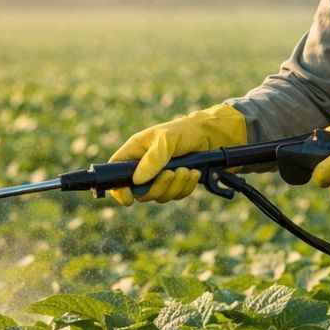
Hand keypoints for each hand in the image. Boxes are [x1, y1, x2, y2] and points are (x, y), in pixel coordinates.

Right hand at [108, 104, 246, 205]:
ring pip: (159, 196)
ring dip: (175, 186)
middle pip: (140, 192)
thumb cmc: (185, 131)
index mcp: (135, 151)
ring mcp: (160, 176)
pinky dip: (186, 187)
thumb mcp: (167, 139)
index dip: (118, 189)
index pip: (116, 172)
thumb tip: (137, 180)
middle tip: (172, 173)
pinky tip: (194, 173)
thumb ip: (152, 159)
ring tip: (187, 170)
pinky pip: (176, 195)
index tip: (129, 198)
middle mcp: (144, 166)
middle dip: (158, 187)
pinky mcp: (176, 183)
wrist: (212, 136)